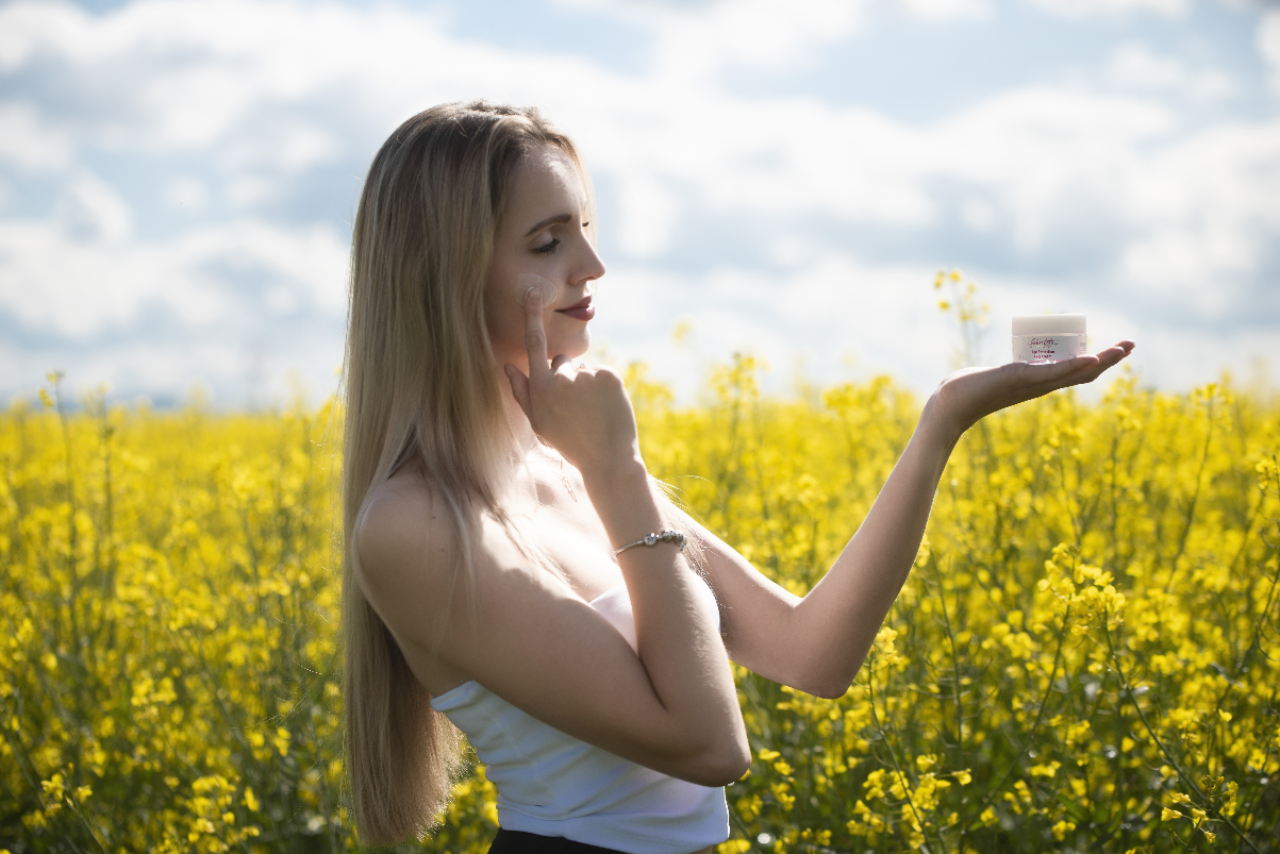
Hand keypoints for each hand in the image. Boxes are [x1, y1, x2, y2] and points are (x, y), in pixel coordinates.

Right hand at [504, 287, 640, 476]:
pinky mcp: (610, 375)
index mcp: (541, 388)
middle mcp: (562, 377)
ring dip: (587, 385)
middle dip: (566, 377)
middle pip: (561, 361)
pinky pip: (603, 373)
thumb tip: (508, 366)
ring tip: (592, 412)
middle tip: (576, 409)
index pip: (534, 344)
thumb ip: (522, 393)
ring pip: (584, 370)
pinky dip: (605, 388)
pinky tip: (606, 409)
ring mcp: (587, 375)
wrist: (608, 459)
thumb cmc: (569, 443)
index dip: (531, 315)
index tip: (532, 290)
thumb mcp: (538, 423)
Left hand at [927, 340, 1135, 442]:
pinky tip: (1089, 358)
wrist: (949, 406)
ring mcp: (1032, 383)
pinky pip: (1052, 372)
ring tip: (1122, 349)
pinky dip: (1072, 365)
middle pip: (1084, 374)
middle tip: (1132, 345)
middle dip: (1110, 360)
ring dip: (1100, 361)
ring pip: (1074, 373)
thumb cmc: (967, 391)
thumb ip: (1006, 374)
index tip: (1118, 349)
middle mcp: (1040, 386)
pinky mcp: (1020, 378)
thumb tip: (1009, 370)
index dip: (1098, 363)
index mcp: (1038, 383)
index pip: (1076, 373)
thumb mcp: (995, 378)